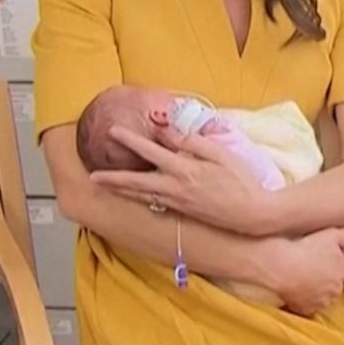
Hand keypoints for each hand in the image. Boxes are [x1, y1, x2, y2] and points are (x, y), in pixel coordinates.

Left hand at [90, 125, 274, 234]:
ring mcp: (177, 203)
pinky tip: (132, 195)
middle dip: (112, 179)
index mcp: (184, 170)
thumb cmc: (240, 180)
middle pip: (136, 183)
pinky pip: (153, 203)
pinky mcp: (182, 211)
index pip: (151, 152)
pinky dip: (138, 198)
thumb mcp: (219, 153)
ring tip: (103, 186)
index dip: (131, 140)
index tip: (113, 131)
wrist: (252, 213)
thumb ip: (191, 142)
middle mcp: (175, 188)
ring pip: (141, 196)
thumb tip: (168, 134)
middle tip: (91, 177)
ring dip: (120, 191)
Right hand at [270, 228, 343, 316]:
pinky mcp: (306, 310)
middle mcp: (335, 289)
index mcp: (343, 271)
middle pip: (333, 283)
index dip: (332, 262)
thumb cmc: (303, 251)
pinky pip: (307, 305)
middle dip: (324, 276)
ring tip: (300, 275)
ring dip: (314, 288)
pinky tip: (294, 286)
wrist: (279, 268)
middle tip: (309, 264)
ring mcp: (321, 302)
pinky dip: (302, 298)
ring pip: (321, 295)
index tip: (322, 257)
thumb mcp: (330, 234)